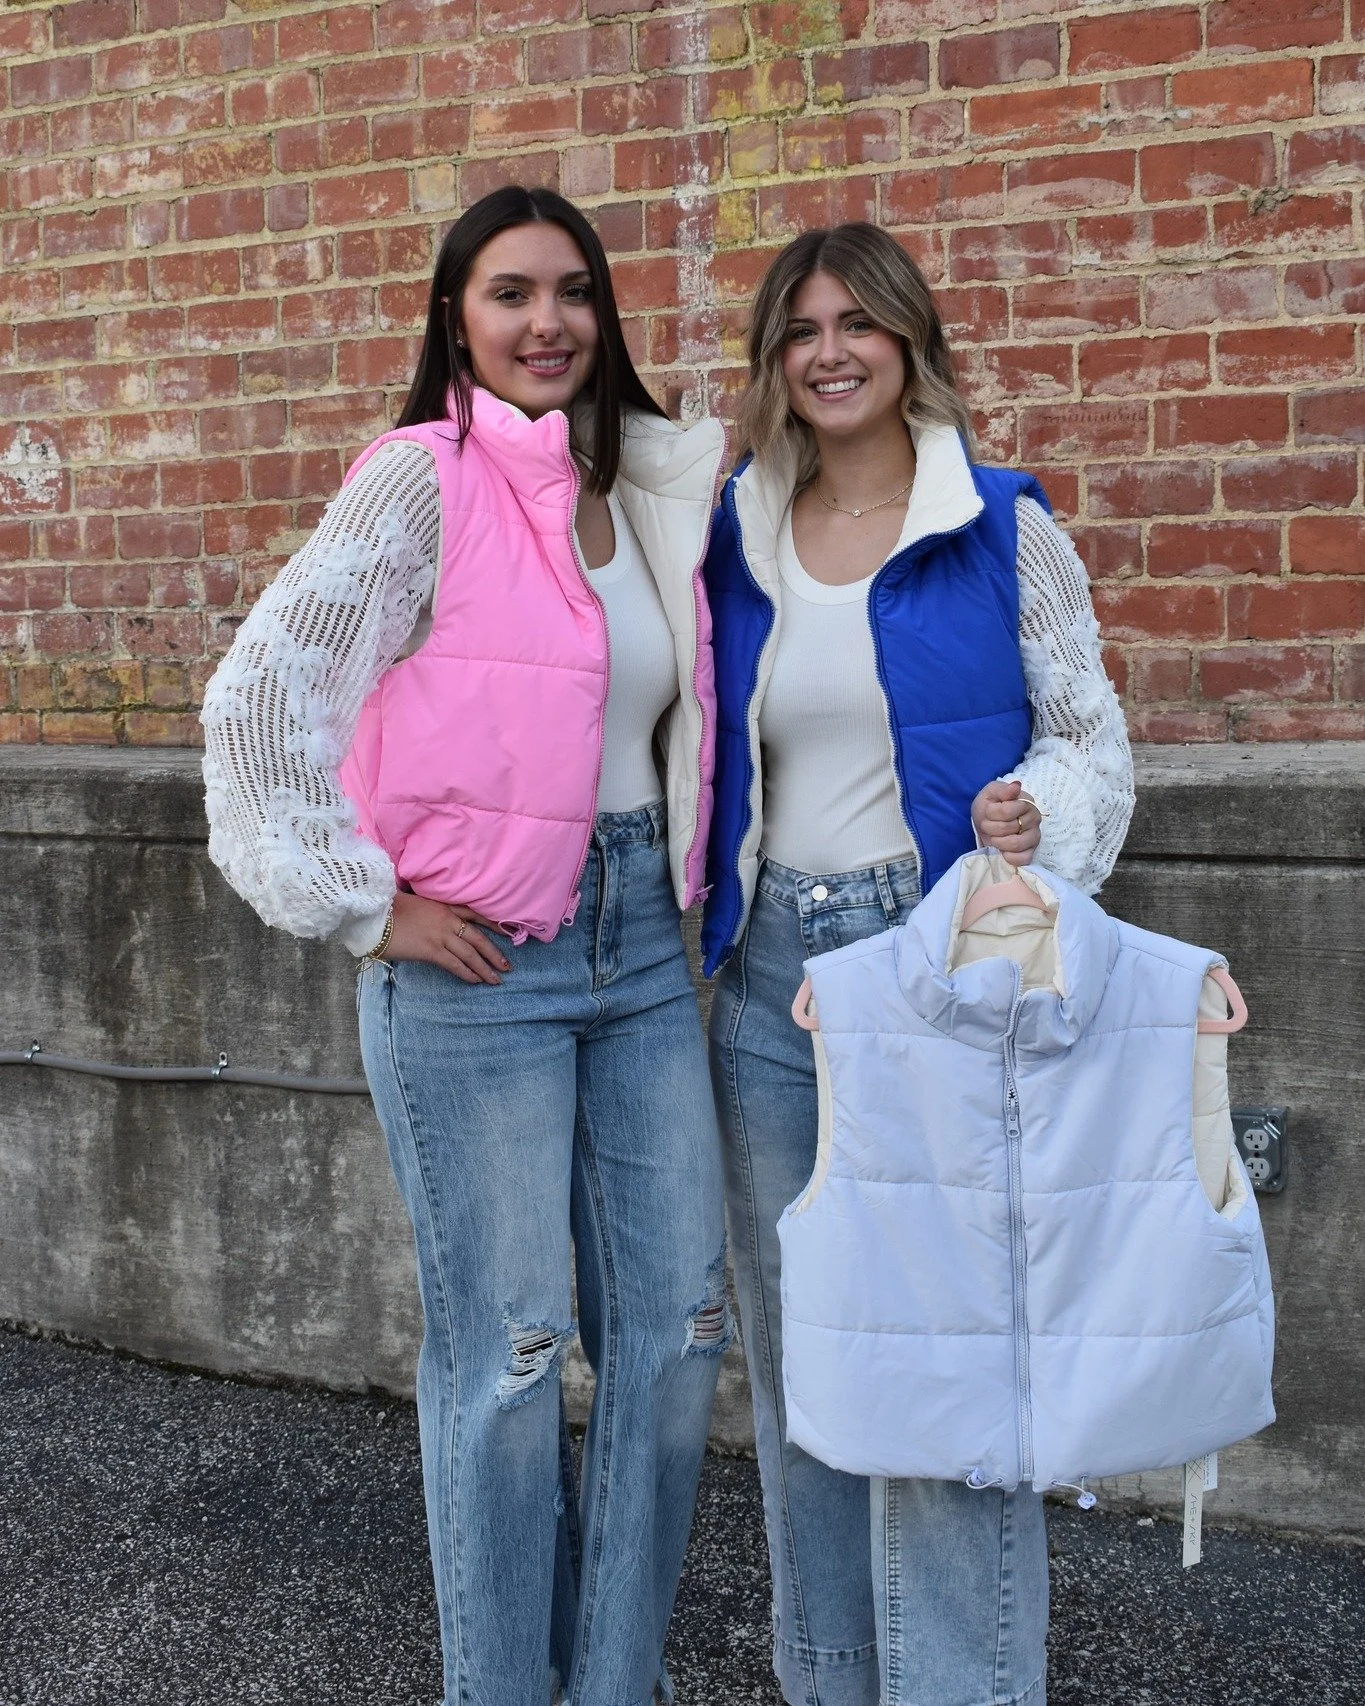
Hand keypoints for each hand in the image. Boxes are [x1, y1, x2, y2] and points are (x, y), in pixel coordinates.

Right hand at [384, 892, 510, 984]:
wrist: (374, 915)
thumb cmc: (389, 909)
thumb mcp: (415, 903)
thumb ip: (429, 911)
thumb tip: (433, 921)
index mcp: (444, 906)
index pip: (475, 914)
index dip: (493, 924)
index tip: (507, 932)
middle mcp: (447, 920)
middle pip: (478, 938)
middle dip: (494, 953)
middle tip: (508, 966)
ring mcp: (440, 935)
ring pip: (470, 954)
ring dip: (485, 968)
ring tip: (496, 979)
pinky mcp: (431, 950)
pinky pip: (455, 964)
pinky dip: (467, 973)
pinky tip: (476, 981)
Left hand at [971, 780, 1041, 867]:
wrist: (985, 823)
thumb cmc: (989, 806)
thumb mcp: (990, 793)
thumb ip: (1003, 790)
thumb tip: (1016, 786)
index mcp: (1026, 802)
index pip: (1006, 811)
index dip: (991, 813)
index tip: (988, 812)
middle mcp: (1034, 819)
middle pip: (1008, 828)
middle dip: (991, 828)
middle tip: (988, 826)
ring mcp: (1034, 836)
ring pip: (1015, 844)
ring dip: (998, 842)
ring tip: (995, 837)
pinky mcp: (1031, 852)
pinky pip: (1022, 859)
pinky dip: (1008, 857)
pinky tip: (1003, 851)